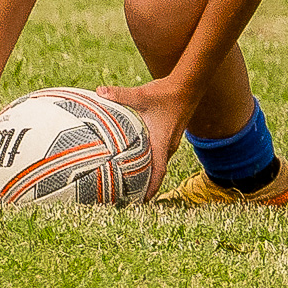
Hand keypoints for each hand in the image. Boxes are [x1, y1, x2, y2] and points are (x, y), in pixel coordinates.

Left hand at [97, 78, 193, 200]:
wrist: (189, 84)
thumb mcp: (141, 95)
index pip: (158, 173)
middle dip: (146, 186)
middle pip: (158, 172)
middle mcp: (168, 145)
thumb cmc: (167, 92)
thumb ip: (119, 95)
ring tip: (134, 182)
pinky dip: (152, 162)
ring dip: (149, 174)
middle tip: (130, 196)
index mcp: (162, 143)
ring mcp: (171, 140)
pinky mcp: (170, 134)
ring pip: (159, 163)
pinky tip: (140, 159)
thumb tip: (99, 91)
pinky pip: (161, 154)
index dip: (150, 189)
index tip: (141, 202)